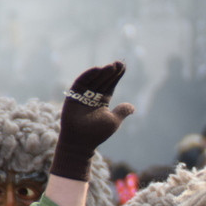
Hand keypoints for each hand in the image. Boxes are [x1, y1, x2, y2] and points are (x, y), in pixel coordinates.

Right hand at [50, 62, 134, 181]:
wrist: (80, 142)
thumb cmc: (97, 133)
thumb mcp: (114, 121)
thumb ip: (122, 111)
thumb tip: (133, 107)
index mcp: (102, 101)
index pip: (110, 85)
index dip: (116, 76)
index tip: (123, 66)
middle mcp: (92, 96)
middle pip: (103, 80)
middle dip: (111, 72)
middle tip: (120, 62)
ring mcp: (82, 96)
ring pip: (93, 80)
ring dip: (102, 73)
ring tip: (112, 66)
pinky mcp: (73, 96)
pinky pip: (80, 83)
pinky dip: (88, 76)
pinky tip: (97, 70)